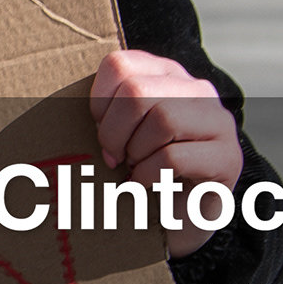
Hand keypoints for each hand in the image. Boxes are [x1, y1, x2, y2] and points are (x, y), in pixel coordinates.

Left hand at [90, 48, 239, 253]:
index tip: (99, 130)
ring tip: (136, 168)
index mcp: (164, 74)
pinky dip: (148, 177)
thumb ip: (100, 110)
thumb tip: (55, 105)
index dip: (98, 102)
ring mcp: (218, 122)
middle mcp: (196, 90)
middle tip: (114, 157)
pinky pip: (174, 157)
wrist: (175, 219)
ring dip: (136, 153)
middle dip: (113, 131)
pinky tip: (146, 185)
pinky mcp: (228, 158)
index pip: (119, 64)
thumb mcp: (114, 132)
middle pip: (137, 91)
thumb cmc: (136, 171)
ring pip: (162, 119)